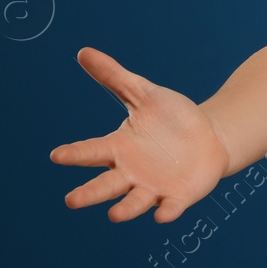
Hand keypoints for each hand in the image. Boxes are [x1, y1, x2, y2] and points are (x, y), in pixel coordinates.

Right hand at [49, 47, 229, 222]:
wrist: (209, 136)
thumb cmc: (171, 117)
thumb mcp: (144, 93)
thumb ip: (114, 77)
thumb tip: (83, 52)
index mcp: (119, 148)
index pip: (92, 151)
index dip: (75, 154)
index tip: (57, 155)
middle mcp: (131, 172)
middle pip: (106, 185)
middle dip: (90, 194)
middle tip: (71, 201)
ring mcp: (154, 187)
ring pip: (135, 202)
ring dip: (125, 209)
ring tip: (113, 215)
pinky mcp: (178, 196)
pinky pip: (170, 207)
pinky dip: (166, 211)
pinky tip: (162, 215)